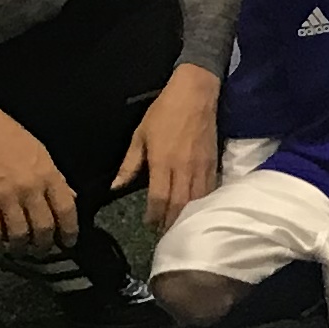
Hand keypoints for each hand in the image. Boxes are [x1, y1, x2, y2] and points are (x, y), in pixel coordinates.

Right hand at [0, 94, 77, 257]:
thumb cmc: (13, 138)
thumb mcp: (43, 154)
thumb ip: (56, 179)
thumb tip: (70, 199)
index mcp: (49, 175)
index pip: (67, 210)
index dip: (70, 231)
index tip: (69, 242)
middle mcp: (30, 188)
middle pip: (44, 228)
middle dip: (45, 245)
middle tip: (42, 251)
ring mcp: (6, 196)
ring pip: (19, 234)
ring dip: (21, 248)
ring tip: (21, 249)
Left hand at [113, 68, 224, 234]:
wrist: (196, 93)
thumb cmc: (164, 112)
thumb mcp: (139, 135)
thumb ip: (129, 164)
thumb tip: (115, 187)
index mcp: (163, 162)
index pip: (159, 198)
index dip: (154, 215)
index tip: (148, 224)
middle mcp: (184, 168)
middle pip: (179, 204)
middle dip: (171, 222)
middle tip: (164, 235)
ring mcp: (201, 166)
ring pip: (196, 200)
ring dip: (187, 216)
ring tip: (180, 227)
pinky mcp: (214, 162)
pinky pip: (210, 189)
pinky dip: (204, 203)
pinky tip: (199, 211)